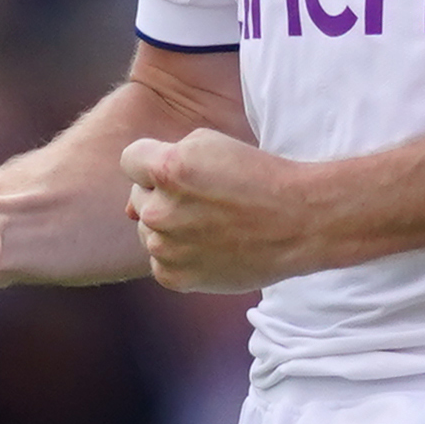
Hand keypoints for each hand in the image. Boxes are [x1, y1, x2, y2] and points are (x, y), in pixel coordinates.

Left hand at [119, 128, 317, 292]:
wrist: (298, 222)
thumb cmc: (257, 176)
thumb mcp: (209, 145)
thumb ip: (160, 162)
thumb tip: (126, 209)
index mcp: (168, 170)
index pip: (130, 160)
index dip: (155, 162)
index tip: (184, 171)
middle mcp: (160, 211)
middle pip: (138, 198)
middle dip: (163, 195)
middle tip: (206, 200)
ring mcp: (166, 249)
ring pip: (147, 231)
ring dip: (169, 226)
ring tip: (211, 224)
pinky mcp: (175, 278)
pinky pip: (158, 261)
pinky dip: (178, 255)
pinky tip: (209, 246)